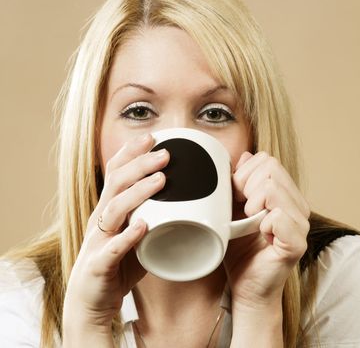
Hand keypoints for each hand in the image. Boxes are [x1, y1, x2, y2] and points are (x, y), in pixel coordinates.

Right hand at [63, 133, 168, 329]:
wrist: (91, 302)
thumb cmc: (118, 264)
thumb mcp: (137, 234)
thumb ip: (156, 217)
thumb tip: (190, 202)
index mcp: (109, 209)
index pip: (116, 172)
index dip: (131, 153)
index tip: (153, 137)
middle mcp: (100, 220)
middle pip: (116, 184)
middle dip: (140, 165)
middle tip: (165, 153)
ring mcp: (98, 241)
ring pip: (114, 210)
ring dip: (138, 193)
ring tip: (161, 180)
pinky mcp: (99, 265)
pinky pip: (113, 249)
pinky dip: (129, 236)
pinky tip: (144, 226)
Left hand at [225, 152, 309, 309]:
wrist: (246, 287)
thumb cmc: (240, 250)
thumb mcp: (233, 210)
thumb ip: (240, 183)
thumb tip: (245, 156)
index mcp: (285, 194)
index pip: (267, 160)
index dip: (245, 174)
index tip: (236, 197)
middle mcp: (298, 205)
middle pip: (271, 168)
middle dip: (246, 187)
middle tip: (242, 211)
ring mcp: (301, 224)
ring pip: (273, 189)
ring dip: (252, 205)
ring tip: (251, 223)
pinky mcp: (297, 243)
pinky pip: (278, 216)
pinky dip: (262, 224)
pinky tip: (260, 235)